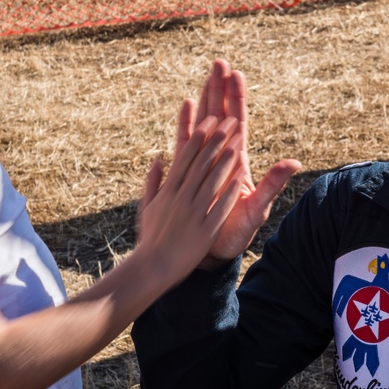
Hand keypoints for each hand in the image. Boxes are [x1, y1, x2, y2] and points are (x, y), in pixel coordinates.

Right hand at [135, 113, 244, 280]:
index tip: (210, 119)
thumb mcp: (146, 206)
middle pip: (202, 163)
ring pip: (212, 180)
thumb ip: (153, 181)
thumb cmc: (150, 238)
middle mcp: (181, 198)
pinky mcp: (204, 230)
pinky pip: (220, 207)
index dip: (199, 136)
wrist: (152, 269)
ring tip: (238, 141)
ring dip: (226, 159)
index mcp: (168, 190)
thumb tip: (158, 158)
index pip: (186, 156)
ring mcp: (193, 213)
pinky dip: (230, 191)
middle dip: (217, 140)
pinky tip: (241, 177)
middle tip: (229, 120)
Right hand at [177, 59, 300, 266]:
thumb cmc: (237, 232)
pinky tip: (185, 106)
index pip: (238, 123)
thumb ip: (272, 184)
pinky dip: (185, 124)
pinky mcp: (188, 171)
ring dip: (204, 100)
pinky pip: (186, 143)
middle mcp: (221, 157)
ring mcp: (203, 162)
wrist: (212, 251)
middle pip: (221, 115)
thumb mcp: (257, 208)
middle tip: (219, 63)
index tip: (236, 74)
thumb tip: (294, 163)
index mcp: (238, 161)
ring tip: (204, 76)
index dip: (237, 99)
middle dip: (220, 89)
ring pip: (204, 123)